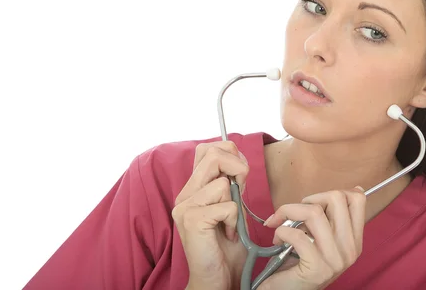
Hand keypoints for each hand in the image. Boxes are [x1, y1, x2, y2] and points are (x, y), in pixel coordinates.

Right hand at [172, 141, 248, 289]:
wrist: (216, 279)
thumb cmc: (226, 247)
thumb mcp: (232, 208)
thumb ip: (231, 186)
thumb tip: (240, 162)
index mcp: (193, 188)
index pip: (208, 148)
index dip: (231, 153)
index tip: (240, 176)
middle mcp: (184, 194)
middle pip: (214, 154)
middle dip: (238, 168)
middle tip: (240, 192)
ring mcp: (185, 207)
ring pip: (222, 183)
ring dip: (236, 203)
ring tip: (230, 222)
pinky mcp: (192, 220)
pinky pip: (227, 206)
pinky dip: (234, 220)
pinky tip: (228, 234)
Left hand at [260, 187, 365, 289]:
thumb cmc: (300, 264)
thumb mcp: (324, 239)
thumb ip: (333, 218)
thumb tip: (355, 188)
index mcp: (354, 240)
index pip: (358, 200)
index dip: (333, 192)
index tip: (314, 204)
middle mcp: (350, 249)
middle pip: (336, 199)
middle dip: (309, 199)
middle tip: (295, 213)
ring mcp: (335, 259)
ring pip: (314, 212)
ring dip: (289, 212)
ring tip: (281, 225)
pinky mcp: (316, 268)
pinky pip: (297, 234)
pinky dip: (280, 232)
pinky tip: (277, 240)